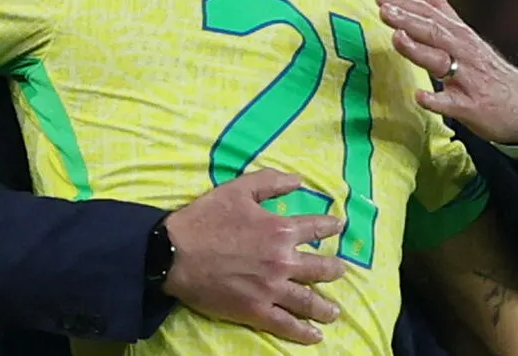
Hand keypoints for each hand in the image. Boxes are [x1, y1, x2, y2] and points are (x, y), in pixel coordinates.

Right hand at [162, 169, 346, 344]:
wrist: (175, 254)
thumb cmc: (206, 218)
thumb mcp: (238, 189)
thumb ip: (270, 182)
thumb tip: (299, 180)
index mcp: (280, 229)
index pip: (315, 228)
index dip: (330, 227)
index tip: (339, 227)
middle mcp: (283, 261)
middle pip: (320, 268)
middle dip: (335, 269)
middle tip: (341, 271)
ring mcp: (271, 289)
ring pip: (308, 301)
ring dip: (326, 307)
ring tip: (335, 311)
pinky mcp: (256, 311)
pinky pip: (286, 324)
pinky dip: (303, 332)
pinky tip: (315, 336)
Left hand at [376, 0, 517, 144]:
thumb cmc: (485, 69)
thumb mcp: (464, 34)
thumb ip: (439, 7)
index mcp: (458, 35)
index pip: (430, 14)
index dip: (405, 4)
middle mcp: (464, 53)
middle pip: (434, 33)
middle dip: (409, 20)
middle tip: (384, 10)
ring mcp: (468, 80)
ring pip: (442, 62)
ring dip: (419, 50)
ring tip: (397, 38)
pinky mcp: (472, 107)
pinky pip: (452, 103)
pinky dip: (437, 100)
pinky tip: (420, 96)